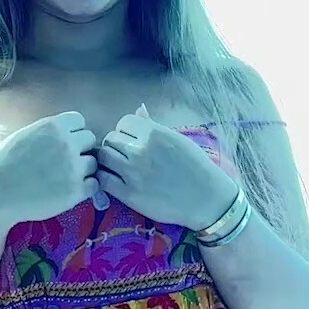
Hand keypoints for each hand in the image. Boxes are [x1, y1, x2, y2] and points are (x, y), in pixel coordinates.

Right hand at [0, 110, 97, 226]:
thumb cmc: (3, 165)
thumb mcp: (25, 136)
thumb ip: (49, 132)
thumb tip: (69, 133)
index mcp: (53, 126)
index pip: (79, 120)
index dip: (72, 132)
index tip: (62, 143)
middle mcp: (67, 143)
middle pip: (90, 140)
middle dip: (80, 149)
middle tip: (63, 162)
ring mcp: (74, 167)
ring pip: (93, 163)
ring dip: (83, 170)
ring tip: (63, 178)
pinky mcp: (77, 190)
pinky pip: (94, 184)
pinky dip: (85, 188)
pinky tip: (68, 190)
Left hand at [95, 104, 237, 228]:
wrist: (206, 198)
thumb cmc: (195, 166)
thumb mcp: (177, 139)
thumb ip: (153, 125)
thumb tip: (138, 109)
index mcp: (154, 133)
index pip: (124, 122)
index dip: (126, 131)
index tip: (132, 140)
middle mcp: (141, 150)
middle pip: (110, 138)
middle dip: (115, 145)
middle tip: (124, 155)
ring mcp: (133, 172)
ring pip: (103, 157)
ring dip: (107, 160)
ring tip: (117, 167)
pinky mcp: (129, 194)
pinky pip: (103, 179)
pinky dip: (105, 178)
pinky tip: (115, 181)